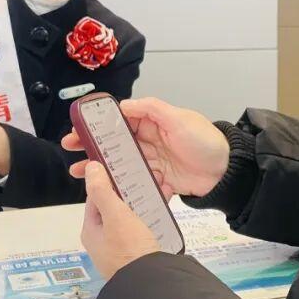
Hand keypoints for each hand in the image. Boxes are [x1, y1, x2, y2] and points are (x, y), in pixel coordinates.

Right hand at [63, 97, 228, 197]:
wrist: (227, 172)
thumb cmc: (204, 141)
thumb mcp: (179, 118)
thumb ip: (151, 109)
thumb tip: (123, 105)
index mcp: (152, 123)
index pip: (119, 122)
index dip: (98, 126)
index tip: (78, 129)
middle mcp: (150, 142)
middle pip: (115, 145)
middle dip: (92, 148)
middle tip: (70, 152)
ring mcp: (153, 163)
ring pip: (121, 166)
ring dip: (101, 169)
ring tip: (80, 175)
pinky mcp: (160, 182)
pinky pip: (137, 186)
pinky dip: (123, 190)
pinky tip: (107, 193)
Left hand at [81, 161, 159, 278]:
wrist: (150, 285)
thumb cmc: (129, 248)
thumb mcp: (115, 215)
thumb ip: (103, 190)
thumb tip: (90, 167)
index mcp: (91, 230)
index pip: (96, 197)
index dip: (109, 181)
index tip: (125, 167)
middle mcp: (102, 241)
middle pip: (114, 208)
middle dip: (130, 192)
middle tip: (147, 177)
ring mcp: (120, 250)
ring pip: (130, 218)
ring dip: (142, 203)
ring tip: (159, 189)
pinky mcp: (138, 255)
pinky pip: (143, 230)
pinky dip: (151, 217)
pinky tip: (163, 210)